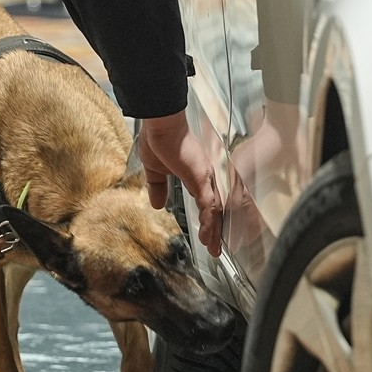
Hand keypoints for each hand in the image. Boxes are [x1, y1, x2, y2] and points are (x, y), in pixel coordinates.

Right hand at [137, 110, 222, 256]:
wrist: (160, 123)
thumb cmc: (158, 139)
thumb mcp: (155, 170)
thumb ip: (158, 186)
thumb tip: (157, 205)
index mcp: (195, 176)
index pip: (206, 202)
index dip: (208, 219)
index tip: (206, 234)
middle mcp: (204, 178)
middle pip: (215, 209)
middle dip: (216, 230)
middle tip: (215, 248)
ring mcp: (205, 178)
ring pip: (215, 210)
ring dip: (214, 231)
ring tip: (213, 248)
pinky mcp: (201, 178)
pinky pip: (209, 205)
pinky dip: (210, 223)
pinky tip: (209, 236)